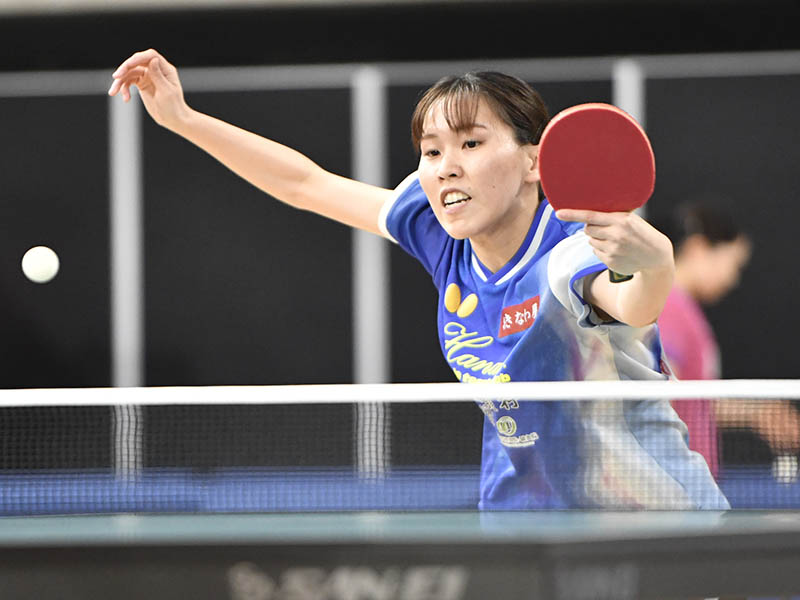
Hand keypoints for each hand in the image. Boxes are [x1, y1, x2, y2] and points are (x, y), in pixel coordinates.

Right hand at [108, 49, 187, 129]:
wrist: (174, 119)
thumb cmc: (174, 107)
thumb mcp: (166, 91)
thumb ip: (158, 75)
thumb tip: (152, 59)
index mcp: (166, 69)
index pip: (150, 56)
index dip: (137, 58)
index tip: (126, 66)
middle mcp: (156, 70)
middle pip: (137, 62)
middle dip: (125, 68)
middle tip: (115, 77)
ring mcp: (148, 76)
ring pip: (130, 72)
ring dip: (120, 81)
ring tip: (113, 92)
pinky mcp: (142, 84)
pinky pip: (129, 81)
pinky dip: (124, 89)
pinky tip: (125, 99)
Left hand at [556, 209, 672, 275]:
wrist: (655, 255)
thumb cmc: (640, 233)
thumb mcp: (631, 220)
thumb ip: (612, 216)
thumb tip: (589, 214)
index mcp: (621, 220)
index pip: (591, 216)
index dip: (573, 214)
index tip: (558, 213)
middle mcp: (616, 235)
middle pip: (587, 229)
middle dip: (592, 228)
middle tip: (606, 229)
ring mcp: (613, 249)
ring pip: (591, 241)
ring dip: (598, 240)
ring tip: (615, 241)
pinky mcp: (610, 261)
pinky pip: (595, 252)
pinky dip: (601, 250)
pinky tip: (616, 250)